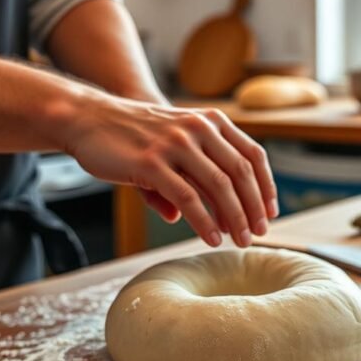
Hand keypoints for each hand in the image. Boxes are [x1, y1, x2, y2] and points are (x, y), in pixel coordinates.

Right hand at [64, 95, 278, 247]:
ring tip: (240, 241)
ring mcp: (176, 145)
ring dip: (235, 218)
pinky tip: (211, 239)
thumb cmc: (132, 137)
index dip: (266, 185)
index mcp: (210, 121)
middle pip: (241, 173)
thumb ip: (184, 176)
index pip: (252, 154)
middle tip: (259, 234)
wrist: (90, 118)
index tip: (270, 212)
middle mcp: (198, 129)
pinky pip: (188, 198)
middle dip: (254, 207)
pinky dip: (204, 222)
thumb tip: (181, 217)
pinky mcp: (152, 163)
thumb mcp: (169, 147)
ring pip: (219, 186)